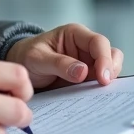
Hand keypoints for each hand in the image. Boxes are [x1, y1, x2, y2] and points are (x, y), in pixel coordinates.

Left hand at [4, 24, 123, 90]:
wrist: (22, 68)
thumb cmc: (27, 56)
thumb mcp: (37, 58)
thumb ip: (59, 63)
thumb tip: (83, 72)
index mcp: (75, 34)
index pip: (98, 42)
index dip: (104, 59)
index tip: (103, 78)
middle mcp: (85, 47)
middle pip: (111, 54)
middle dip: (111, 70)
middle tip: (104, 86)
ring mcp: (89, 63)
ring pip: (110, 69)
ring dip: (109, 81)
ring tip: (100, 94)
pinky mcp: (88, 78)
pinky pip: (100, 83)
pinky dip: (101, 91)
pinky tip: (96, 99)